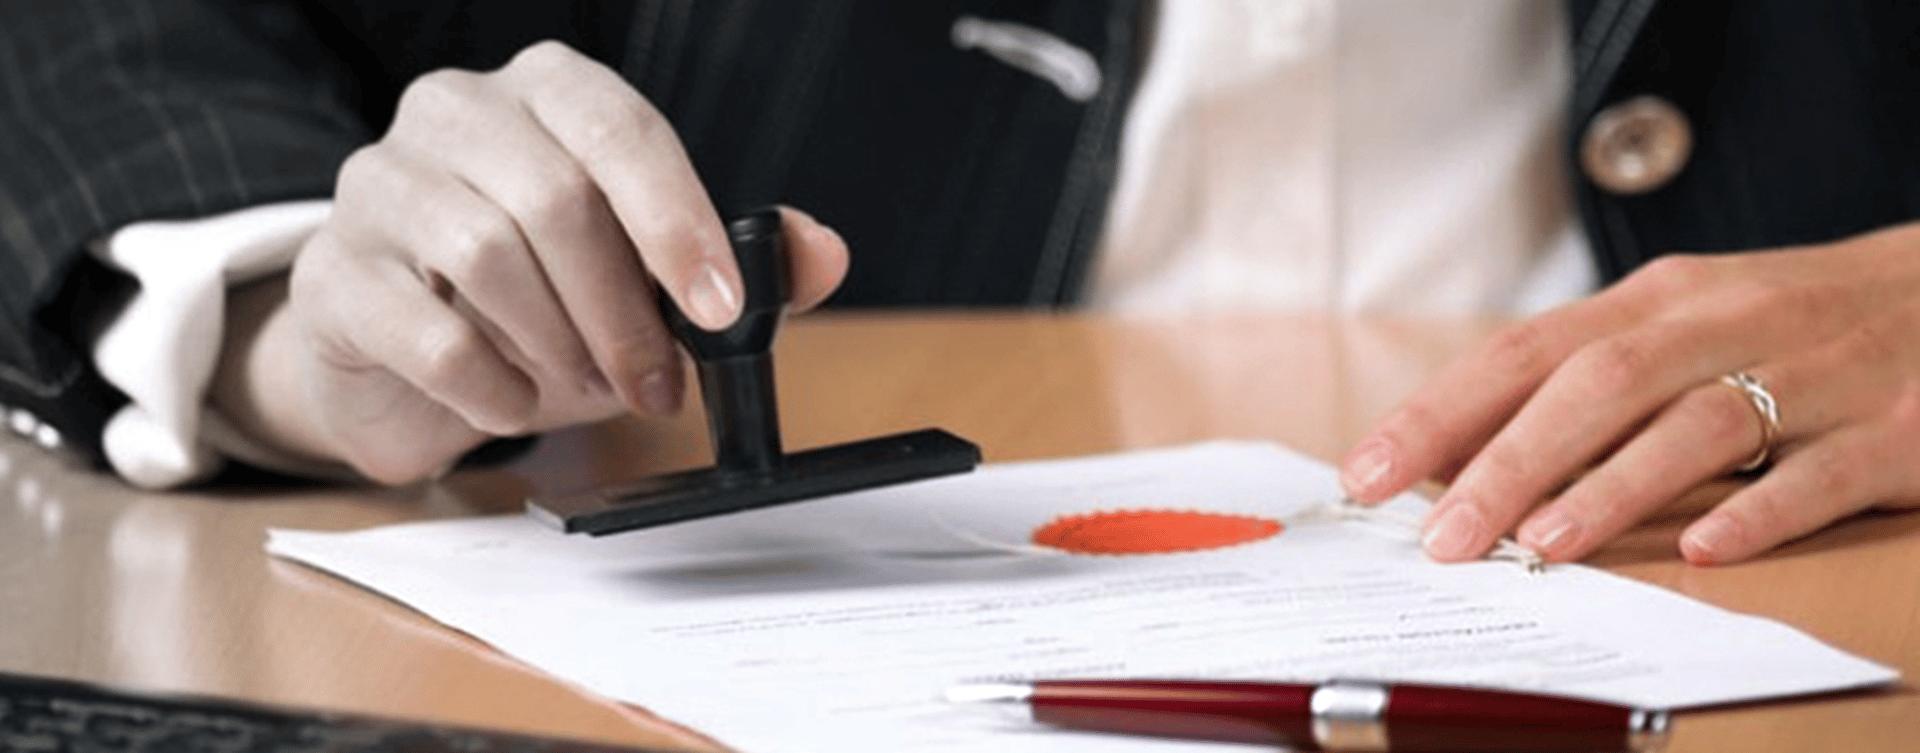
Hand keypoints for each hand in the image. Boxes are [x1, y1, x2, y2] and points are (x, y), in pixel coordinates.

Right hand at [211, 41, 849, 483]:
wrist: (404, 362)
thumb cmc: (537, 304)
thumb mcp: (647, 284)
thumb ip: (742, 267)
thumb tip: (822, 254)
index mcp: (546, 93)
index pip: (622, 129)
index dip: (678, 221)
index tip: (720, 306)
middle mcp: (455, 113)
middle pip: (556, 198)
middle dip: (625, 312)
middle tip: (658, 385)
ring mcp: (379, 184)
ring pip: (487, 254)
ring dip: (559, 344)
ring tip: (583, 386)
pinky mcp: (334, 273)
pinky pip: (426, 331)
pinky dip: (491, 385)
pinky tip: (513, 401)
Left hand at [1341, 221, 1919, 565]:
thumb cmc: (1795, 326)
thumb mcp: (1683, 330)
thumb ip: (1582, 383)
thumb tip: (1455, 457)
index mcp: (1659, 301)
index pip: (1525, 351)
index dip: (1441, 411)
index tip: (1366, 471)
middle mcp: (1726, 324)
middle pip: (1596, 385)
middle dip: (1506, 461)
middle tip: (1438, 535)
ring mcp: (1813, 374)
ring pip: (1698, 424)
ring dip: (1611, 487)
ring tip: (1540, 546)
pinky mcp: (1894, 429)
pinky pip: (1820, 472)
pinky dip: (1760, 510)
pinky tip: (1705, 550)